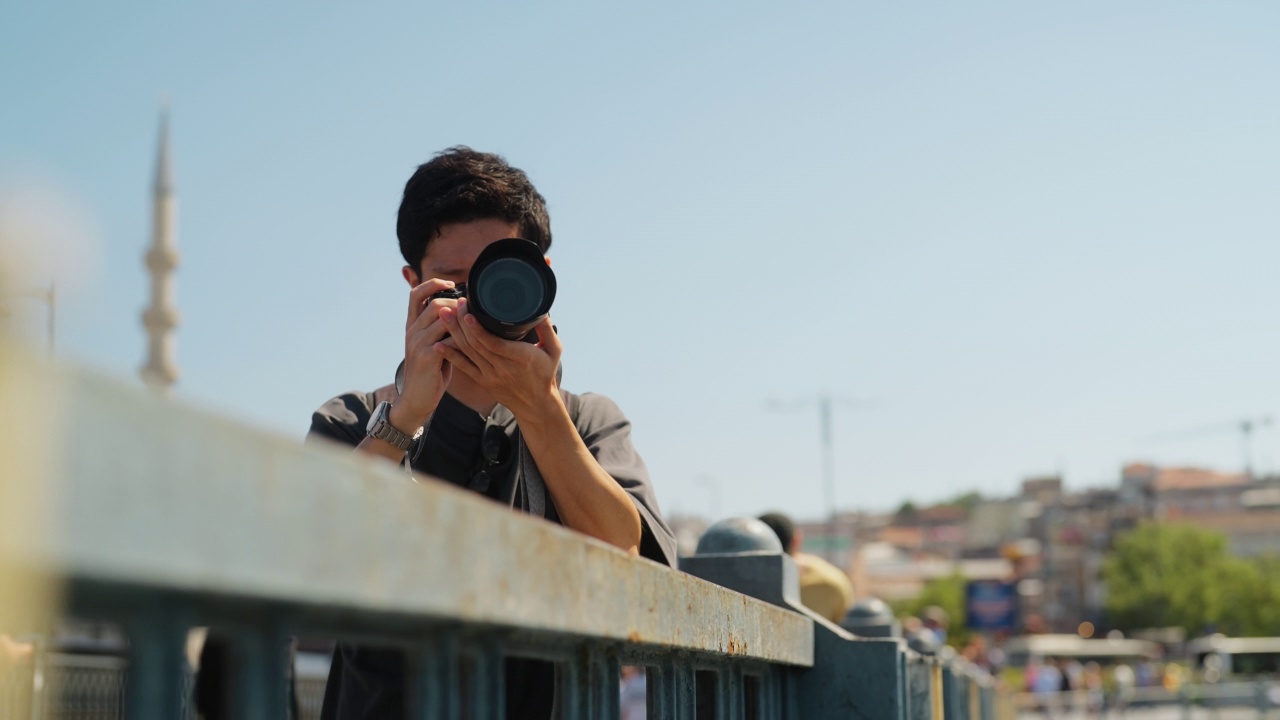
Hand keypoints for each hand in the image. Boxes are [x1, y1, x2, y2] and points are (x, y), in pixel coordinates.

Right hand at [396, 278, 460, 427]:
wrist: (417, 399)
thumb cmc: (430, 371)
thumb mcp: (432, 345)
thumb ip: (441, 329)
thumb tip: (462, 312)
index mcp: (412, 326)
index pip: (416, 294)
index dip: (432, 284)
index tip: (451, 284)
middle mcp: (412, 331)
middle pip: (434, 303)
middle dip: (457, 304)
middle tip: (472, 311)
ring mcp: (418, 343)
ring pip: (442, 318)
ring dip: (462, 320)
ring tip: (475, 325)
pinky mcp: (427, 357)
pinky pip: (448, 339)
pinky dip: (462, 339)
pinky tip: (473, 343)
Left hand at [434, 298, 561, 418]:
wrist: (536, 405)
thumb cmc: (545, 374)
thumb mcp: (554, 350)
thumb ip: (547, 329)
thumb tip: (541, 309)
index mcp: (520, 357)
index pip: (494, 343)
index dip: (477, 329)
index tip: (467, 313)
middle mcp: (502, 367)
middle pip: (476, 344)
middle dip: (461, 323)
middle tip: (452, 305)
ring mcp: (490, 375)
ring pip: (468, 352)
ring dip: (453, 333)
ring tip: (443, 315)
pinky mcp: (482, 381)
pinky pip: (463, 367)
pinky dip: (450, 355)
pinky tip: (438, 344)